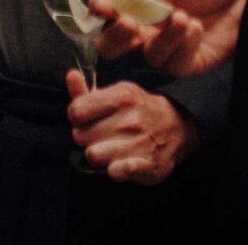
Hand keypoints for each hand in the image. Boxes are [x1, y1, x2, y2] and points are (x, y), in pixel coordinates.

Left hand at [65, 74, 198, 184]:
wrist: (177, 126)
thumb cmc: (137, 110)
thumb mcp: (116, 95)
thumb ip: (88, 91)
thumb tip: (71, 76)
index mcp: (122, 97)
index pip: (76, 111)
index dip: (76, 118)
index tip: (85, 120)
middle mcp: (131, 119)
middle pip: (81, 136)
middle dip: (86, 138)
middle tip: (99, 136)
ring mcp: (141, 143)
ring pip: (92, 155)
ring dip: (97, 155)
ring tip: (108, 150)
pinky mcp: (149, 166)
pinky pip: (117, 172)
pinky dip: (115, 171)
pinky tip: (118, 165)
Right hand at [89, 0, 247, 77]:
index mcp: (140, 0)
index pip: (110, 8)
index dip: (101, 8)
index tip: (101, 4)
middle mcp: (148, 27)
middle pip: (115, 44)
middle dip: (116, 37)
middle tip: (128, 22)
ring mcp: (167, 46)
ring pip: (149, 55)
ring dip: (164, 36)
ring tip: (182, 16)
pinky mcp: (189, 62)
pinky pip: (176, 64)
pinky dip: (183, 45)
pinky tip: (196, 28)